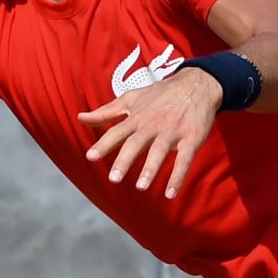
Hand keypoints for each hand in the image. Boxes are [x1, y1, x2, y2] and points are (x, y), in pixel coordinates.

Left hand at [77, 70, 222, 197]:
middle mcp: (152, 124)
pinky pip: (184, 159)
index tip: (90, 157)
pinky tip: (170, 193)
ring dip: (150, 169)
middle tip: (114, 178)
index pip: (117, 132)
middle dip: (125, 160)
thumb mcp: (132, 100)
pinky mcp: (191, 138)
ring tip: (141, 187)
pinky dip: (178, 176)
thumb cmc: (160, 95)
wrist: (197, 84)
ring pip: (160, 151)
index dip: (104, 144)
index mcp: (137, 117)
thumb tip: (80, 118)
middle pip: (136, 143)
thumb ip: (106, 112)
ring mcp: (172, 132)